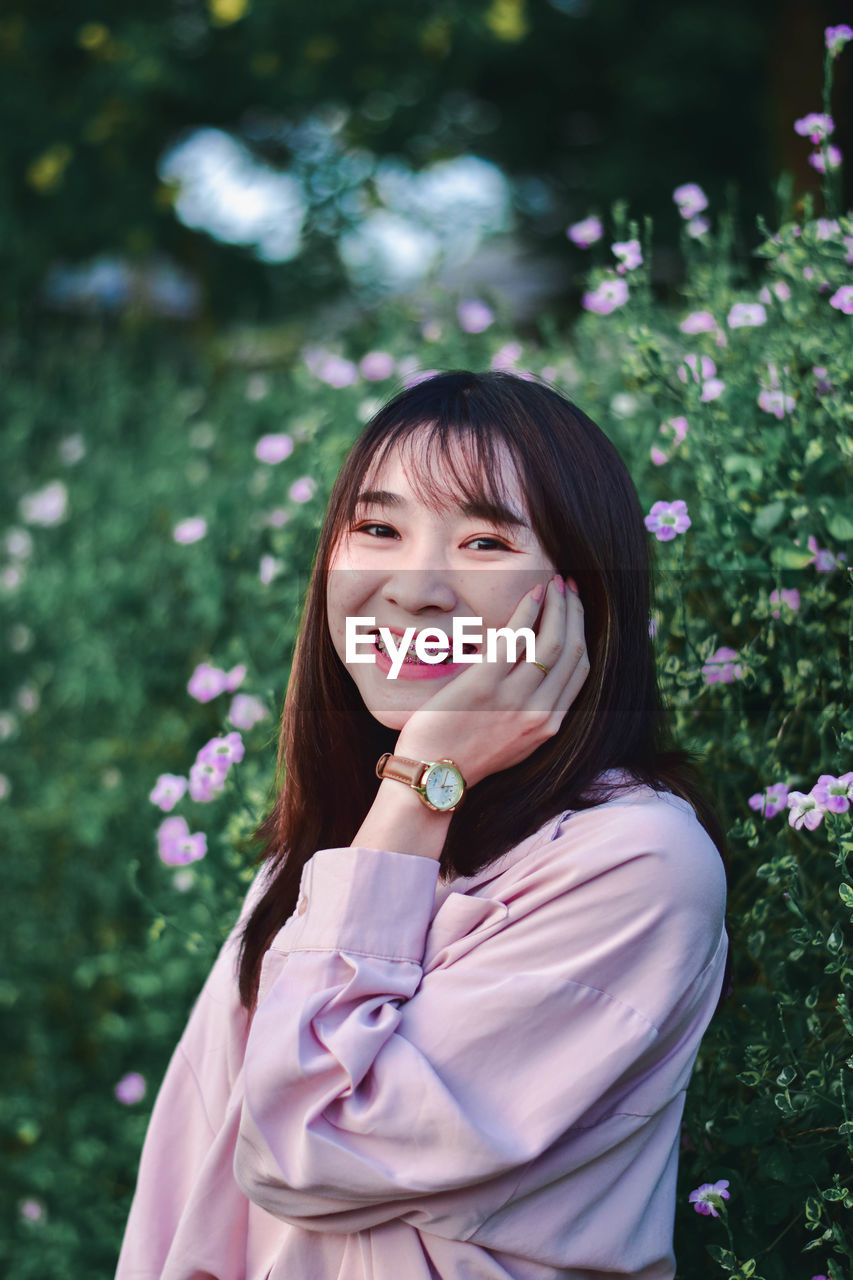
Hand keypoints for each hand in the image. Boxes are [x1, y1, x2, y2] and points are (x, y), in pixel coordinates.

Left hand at [394, 575, 588, 788]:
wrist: (433, 775)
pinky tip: (530, 595)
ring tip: (551, 584)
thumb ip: (532, 711)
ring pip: (552, 642)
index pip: (580, 669)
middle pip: (572, 651)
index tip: (575, 608)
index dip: (582, 632)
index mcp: (549, 725)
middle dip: (574, 612)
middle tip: (567, 586)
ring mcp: (514, 700)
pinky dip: (529, 612)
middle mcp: (540, 713)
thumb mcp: (515, 740)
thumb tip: (538, 675)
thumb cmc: (467, 755)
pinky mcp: (484, 686)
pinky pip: (516, 640)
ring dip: (557, 606)